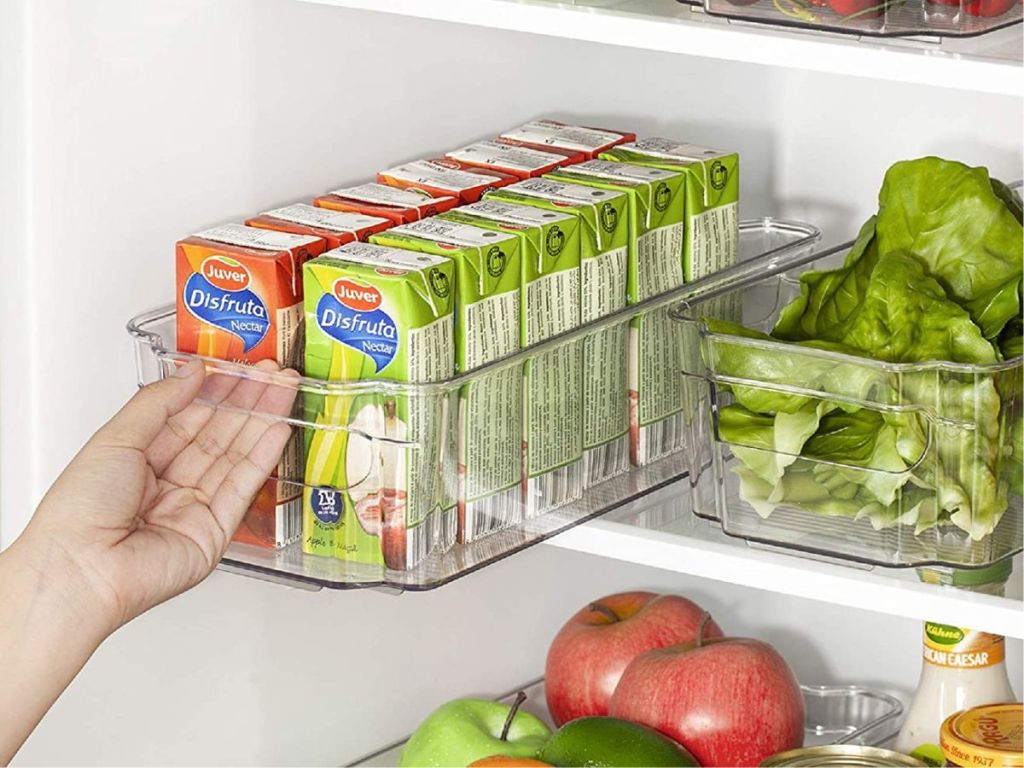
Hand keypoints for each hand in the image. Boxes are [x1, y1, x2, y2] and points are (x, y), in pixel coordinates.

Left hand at [20, 358, 295, 634]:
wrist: (80, 570)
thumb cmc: (78, 512)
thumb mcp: (115, 438)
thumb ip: (159, 402)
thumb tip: (191, 372)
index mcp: (138, 459)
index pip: (188, 416)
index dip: (216, 388)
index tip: (239, 365)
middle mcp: (168, 483)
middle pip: (218, 433)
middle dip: (248, 400)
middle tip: (274, 374)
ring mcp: (194, 507)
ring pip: (236, 455)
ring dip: (263, 420)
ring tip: (284, 391)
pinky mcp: (215, 531)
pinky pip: (244, 486)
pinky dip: (263, 456)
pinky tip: (277, 428)